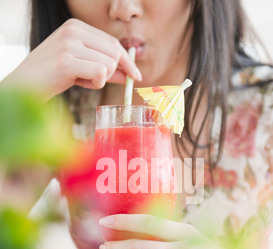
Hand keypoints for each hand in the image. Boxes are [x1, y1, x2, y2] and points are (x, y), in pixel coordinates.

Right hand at [2, 19, 141, 101]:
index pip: (113, 43)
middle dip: (111, 72)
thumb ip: (104, 67)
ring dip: (99, 79)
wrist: (25, 85)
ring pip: (108, 64)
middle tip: (92, 80)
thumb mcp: (81, 67)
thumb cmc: (53, 76)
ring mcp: (69, 44)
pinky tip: (77, 82)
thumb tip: (129, 73)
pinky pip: (100, 74)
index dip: (127, 61)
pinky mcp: (67, 61)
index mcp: (76, 26)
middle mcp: (73, 30)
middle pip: (114, 53)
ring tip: (79, 79)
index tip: (135, 75)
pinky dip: (94, 84)